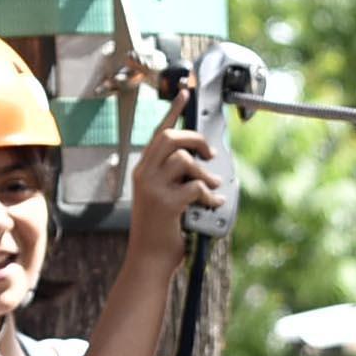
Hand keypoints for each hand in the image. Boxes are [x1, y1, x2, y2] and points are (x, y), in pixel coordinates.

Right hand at [125, 122, 228, 251]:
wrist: (147, 262)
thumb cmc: (159, 232)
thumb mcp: (162, 199)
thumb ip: (174, 179)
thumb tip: (201, 162)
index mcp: (142, 171)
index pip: (158, 133)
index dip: (174, 112)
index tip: (185, 93)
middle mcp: (144, 176)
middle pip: (172, 138)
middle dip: (196, 141)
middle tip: (210, 155)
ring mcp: (153, 189)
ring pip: (185, 159)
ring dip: (205, 172)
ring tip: (213, 187)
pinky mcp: (166, 204)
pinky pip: (196, 186)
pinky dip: (210, 195)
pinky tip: (213, 204)